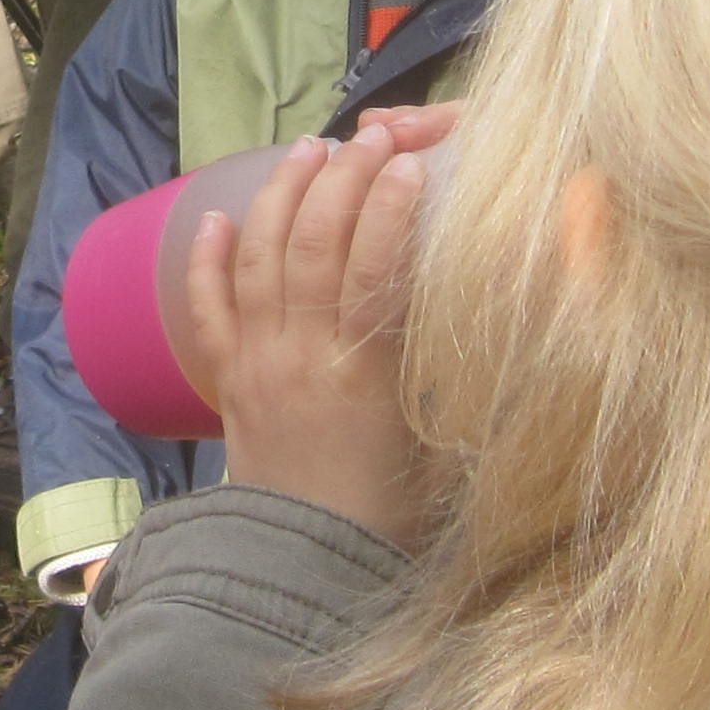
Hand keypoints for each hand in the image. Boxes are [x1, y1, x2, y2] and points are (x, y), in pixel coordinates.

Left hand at [180, 121, 432, 542]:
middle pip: (316, 246)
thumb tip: (502, 317)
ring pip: (262, 260)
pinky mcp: (228, 380)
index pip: (375, 268)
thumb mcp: (443, 446)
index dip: (390, 208)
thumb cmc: (390, 516)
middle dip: (340, 181)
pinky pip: (208, 308)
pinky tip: (216, 217)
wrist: (307, 571)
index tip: (409, 163)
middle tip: (364, 139)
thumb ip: (457, 379)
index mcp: (364, 374)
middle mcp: (303, 356)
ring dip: (283, 198)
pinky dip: (208, 259)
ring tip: (306, 151)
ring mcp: (258, 363)